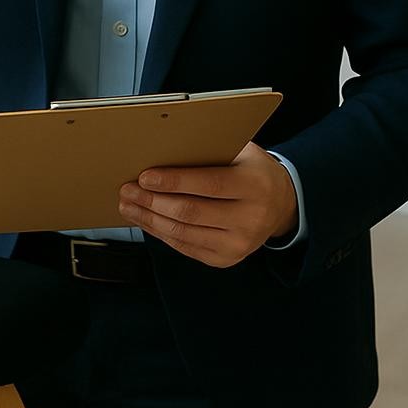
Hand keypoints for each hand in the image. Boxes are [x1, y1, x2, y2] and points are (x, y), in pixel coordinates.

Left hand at [117, 142, 298, 267]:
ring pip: (183, 233)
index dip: (173, 181)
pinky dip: (160, 233)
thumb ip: (210, 152)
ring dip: (149, 219)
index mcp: (255, 186)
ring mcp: (239, 244)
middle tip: (127, 189)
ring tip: (128, 205)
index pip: (209, 184)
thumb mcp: (242, 153)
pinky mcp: (226, 259)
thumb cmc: (251, 171)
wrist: (280, 205)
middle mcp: (250, 219)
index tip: (144, 176)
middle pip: (190, 212)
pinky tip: (145, 220)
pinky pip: (185, 246)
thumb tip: (162, 148)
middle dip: (152, 201)